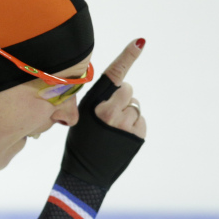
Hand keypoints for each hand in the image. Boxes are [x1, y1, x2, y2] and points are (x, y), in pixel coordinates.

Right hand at [61, 38, 146, 187]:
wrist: (83, 176)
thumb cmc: (78, 146)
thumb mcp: (79, 120)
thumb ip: (98, 103)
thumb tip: (118, 90)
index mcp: (94, 105)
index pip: (113, 76)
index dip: (127, 56)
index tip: (140, 42)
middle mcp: (111, 112)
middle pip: (127, 91)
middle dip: (121, 98)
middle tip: (108, 116)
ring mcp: (126, 125)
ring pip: (134, 107)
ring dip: (126, 116)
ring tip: (112, 132)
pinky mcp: (137, 136)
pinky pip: (140, 122)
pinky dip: (133, 128)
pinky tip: (120, 138)